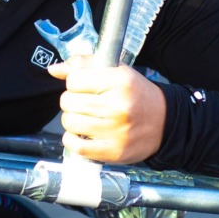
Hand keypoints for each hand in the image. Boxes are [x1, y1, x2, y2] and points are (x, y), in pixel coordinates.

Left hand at [48, 56, 166, 164]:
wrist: (164, 122)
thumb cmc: (137, 94)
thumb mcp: (117, 71)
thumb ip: (84, 65)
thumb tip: (54, 69)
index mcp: (120, 81)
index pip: (74, 80)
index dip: (75, 82)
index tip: (84, 86)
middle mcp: (118, 106)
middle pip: (69, 101)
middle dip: (72, 101)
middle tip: (84, 103)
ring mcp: (116, 131)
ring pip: (70, 122)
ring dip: (72, 120)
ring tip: (84, 117)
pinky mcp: (114, 152)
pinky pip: (77, 147)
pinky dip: (72, 140)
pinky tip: (81, 134)